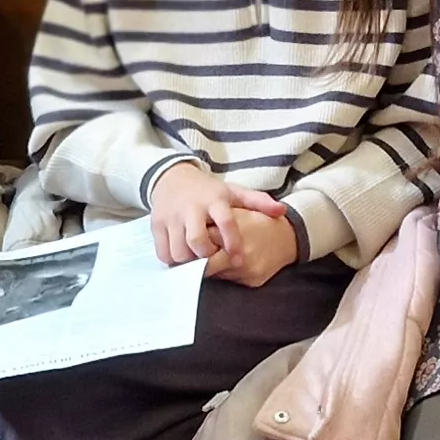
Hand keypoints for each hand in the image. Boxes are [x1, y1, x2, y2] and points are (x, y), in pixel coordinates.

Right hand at [152, 161, 303, 285]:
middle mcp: (191, 208)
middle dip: (206, 256)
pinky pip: (163, 252)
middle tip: (213, 260)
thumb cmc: (209, 191)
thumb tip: (282, 211)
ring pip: (178, 250)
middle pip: (197, 241)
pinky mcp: (156, 225)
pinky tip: (184, 257)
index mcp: (213, 199)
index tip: (240, 259)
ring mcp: (171, 217)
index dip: (233, 242)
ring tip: (198, 261)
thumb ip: (258, 202)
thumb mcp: (233, 191)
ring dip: (189, 262)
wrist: (172, 178)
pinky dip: (173, 260)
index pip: (225, 222)